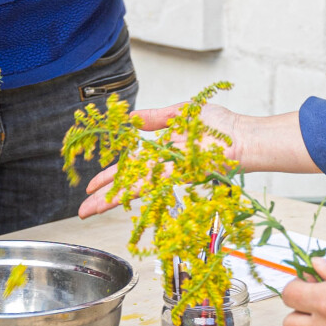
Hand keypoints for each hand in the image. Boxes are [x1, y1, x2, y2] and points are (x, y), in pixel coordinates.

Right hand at [75, 100, 251, 216]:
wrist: (243, 136)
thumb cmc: (221, 126)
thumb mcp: (181, 113)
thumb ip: (156, 117)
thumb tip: (131, 116)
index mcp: (161, 151)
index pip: (128, 166)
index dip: (109, 176)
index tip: (91, 185)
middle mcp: (162, 165)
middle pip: (126, 182)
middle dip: (103, 196)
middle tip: (81, 209)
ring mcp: (169, 171)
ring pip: (131, 187)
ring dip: (109, 200)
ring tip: (87, 212)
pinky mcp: (177, 174)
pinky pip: (148, 183)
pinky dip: (128, 193)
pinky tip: (112, 201)